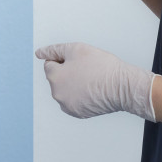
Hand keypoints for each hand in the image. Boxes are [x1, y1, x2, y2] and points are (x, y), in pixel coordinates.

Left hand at [36, 42, 156, 121]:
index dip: (64, 59)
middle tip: (87, 68)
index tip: (79, 60)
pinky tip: (92, 89)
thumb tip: (39, 53)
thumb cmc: (102, 67)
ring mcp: (67, 106)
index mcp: (54, 78)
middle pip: (57, 77)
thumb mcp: (76, 49)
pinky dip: (79, 95)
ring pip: (65, 89)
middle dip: (67, 72)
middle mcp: (57, 94)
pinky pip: (73, 100)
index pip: (50, 63)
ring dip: (72, 83)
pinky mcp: (78, 113)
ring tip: (91, 79)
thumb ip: (54, 50)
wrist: (122, 87)